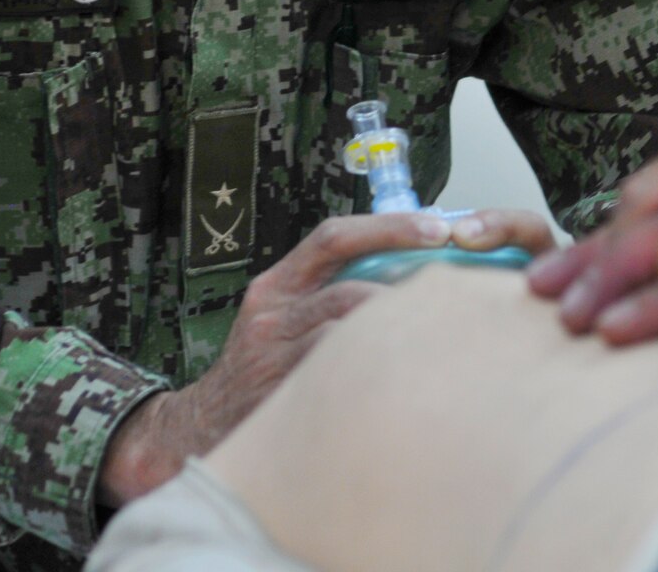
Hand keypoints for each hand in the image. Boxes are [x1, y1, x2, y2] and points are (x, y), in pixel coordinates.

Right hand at [100, 207, 553, 505]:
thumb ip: (328, 295)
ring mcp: (276, 355)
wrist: (198, 431)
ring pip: (351, 330)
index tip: (439, 227)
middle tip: (460, 283)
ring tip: (444, 329)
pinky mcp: (283, 394)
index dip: (389, 228)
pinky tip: (414, 375)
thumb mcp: (280, 321)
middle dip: (410, 281)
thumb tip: (407, 278)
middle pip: (350, 282)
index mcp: (277, 285)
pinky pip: (342, 375)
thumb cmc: (257, 373)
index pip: (334, 237)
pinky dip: (381, 370)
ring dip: (400, 328)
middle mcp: (273, 312)